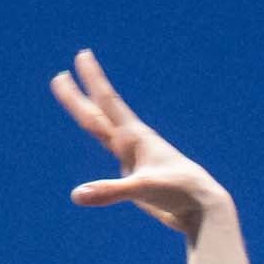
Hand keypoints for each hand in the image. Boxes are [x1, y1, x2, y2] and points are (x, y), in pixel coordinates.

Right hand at [50, 48, 227, 235]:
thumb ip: (110, 191)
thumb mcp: (143, 190)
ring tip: (80, 100)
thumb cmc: (179, 192)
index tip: (83, 55)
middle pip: (99, 114)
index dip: (93, 80)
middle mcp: (132, 143)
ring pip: (106, 130)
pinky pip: (117, 152)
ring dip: (91, 114)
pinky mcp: (138, 175)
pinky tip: (108, 141)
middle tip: (60, 76)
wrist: (202, 208)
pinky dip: (107, 142)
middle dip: (79, 96)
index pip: (107, 102)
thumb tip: (77, 195)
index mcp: (134, 137)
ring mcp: (135, 159)